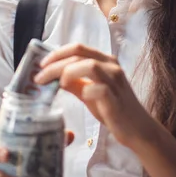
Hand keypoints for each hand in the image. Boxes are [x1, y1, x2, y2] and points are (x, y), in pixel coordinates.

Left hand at [35, 43, 155, 148]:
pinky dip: (85, 90)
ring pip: (89, 65)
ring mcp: (115, 81)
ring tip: (58, 85)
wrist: (136, 128)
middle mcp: (111, 66)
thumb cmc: (112, 109)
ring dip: (68, 72)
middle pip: (79, 54)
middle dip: (55, 64)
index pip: (78, 47)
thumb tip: (53, 77)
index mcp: (105, 60)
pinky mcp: (116, 98)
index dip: (57, 53)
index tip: (41, 65)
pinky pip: (98, 88)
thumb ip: (74, 82)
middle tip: (39, 77)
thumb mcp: (90, 92)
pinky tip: (80, 96)